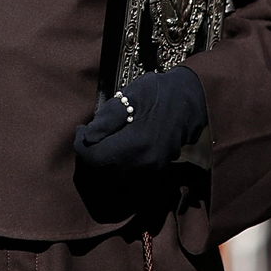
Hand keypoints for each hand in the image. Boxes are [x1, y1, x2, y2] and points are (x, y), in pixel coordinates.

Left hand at [73, 67, 208, 177]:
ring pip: (112, 177)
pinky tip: (115, 148)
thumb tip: (87, 137)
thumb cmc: (159, 93)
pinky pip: (126, 177)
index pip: (94, 158)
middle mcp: (144, 164)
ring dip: (101, 161)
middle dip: (89, 154)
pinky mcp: (155, 173)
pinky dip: (114, 166)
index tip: (81, 130)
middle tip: (88, 134)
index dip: (81, 145)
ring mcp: (151, 171)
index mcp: (137, 143)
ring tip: (102, 139)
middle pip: (101, 171)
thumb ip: (107, 118)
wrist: (189, 101)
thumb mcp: (132, 95)